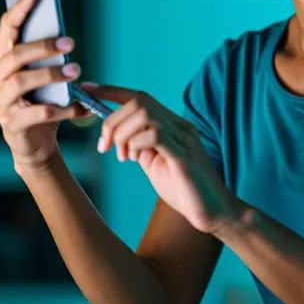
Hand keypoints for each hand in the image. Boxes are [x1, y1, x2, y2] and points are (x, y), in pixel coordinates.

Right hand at [0, 0, 90, 171]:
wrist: (35, 144)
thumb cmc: (42, 102)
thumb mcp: (44, 77)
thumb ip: (47, 58)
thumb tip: (64, 38)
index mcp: (0, 61)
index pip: (7, 29)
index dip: (20, 8)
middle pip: (14, 56)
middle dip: (42, 46)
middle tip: (69, 43)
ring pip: (21, 81)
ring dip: (51, 74)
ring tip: (76, 71)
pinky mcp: (11, 125)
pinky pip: (39, 112)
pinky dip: (63, 108)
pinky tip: (81, 105)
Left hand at [83, 84, 242, 233]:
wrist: (216, 213)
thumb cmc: (186, 192)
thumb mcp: (155, 166)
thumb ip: (141, 148)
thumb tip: (121, 138)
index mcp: (173, 126)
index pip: (140, 97)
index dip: (112, 91)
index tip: (88, 90)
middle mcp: (180, 126)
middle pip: (138, 102)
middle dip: (112, 120)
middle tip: (105, 146)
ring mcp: (185, 138)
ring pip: (145, 114)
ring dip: (123, 133)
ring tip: (123, 156)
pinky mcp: (185, 155)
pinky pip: (155, 135)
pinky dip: (136, 143)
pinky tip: (135, 159)